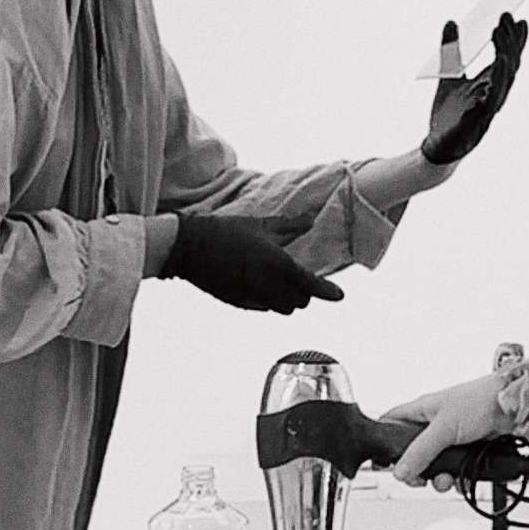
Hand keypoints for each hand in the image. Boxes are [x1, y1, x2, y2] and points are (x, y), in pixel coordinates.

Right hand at [160, 212, 344, 314]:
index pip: (310, 284)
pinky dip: (269, 301)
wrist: (189, 247)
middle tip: (301, 280)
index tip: (339, 295)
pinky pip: (264, 308)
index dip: (328, 291)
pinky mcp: (239, 302)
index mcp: (276, 263)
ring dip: (288, 300)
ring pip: (283, 309)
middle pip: (300, 301)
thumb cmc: (224, 231)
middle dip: (305, 293)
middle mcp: (267, 284)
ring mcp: (252, 296)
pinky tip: (261, 287)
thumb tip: (311, 220)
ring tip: (282, 285)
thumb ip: (289, 226)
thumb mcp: (259, 225)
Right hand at [380, 374, 508, 484]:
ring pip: (434, 466)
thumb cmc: (480, 401)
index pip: (391, 423)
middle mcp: (435, 425)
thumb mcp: (443, 428)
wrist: (515, 409)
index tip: (384, 463)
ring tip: (446, 480)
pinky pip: (455, 471)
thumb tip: (400, 471)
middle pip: (413, 454)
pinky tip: (461, 479)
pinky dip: (457, 479)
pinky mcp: (468, 451)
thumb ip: (420, 451)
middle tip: (420, 479)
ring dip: (439, 478)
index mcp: (422, 411)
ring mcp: (452, 440)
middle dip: (417, 470)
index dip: (384, 442)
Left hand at [421, 11, 527, 165]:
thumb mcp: (447, 74)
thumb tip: (451, 21)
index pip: (507, 59)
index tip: (517, 17)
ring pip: (499, 91)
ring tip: (501, 53)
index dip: (514, 40)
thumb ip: (451, 50)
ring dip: (502, 72)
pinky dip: (482, 104)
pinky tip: (481, 91)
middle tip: (504, 21)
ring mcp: (485, 114)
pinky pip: (479, 116)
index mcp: (490, 84)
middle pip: (506, 69)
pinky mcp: (471, 129)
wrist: (439, 145)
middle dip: (507, 45)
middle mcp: (493, 97)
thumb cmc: (449, 112)